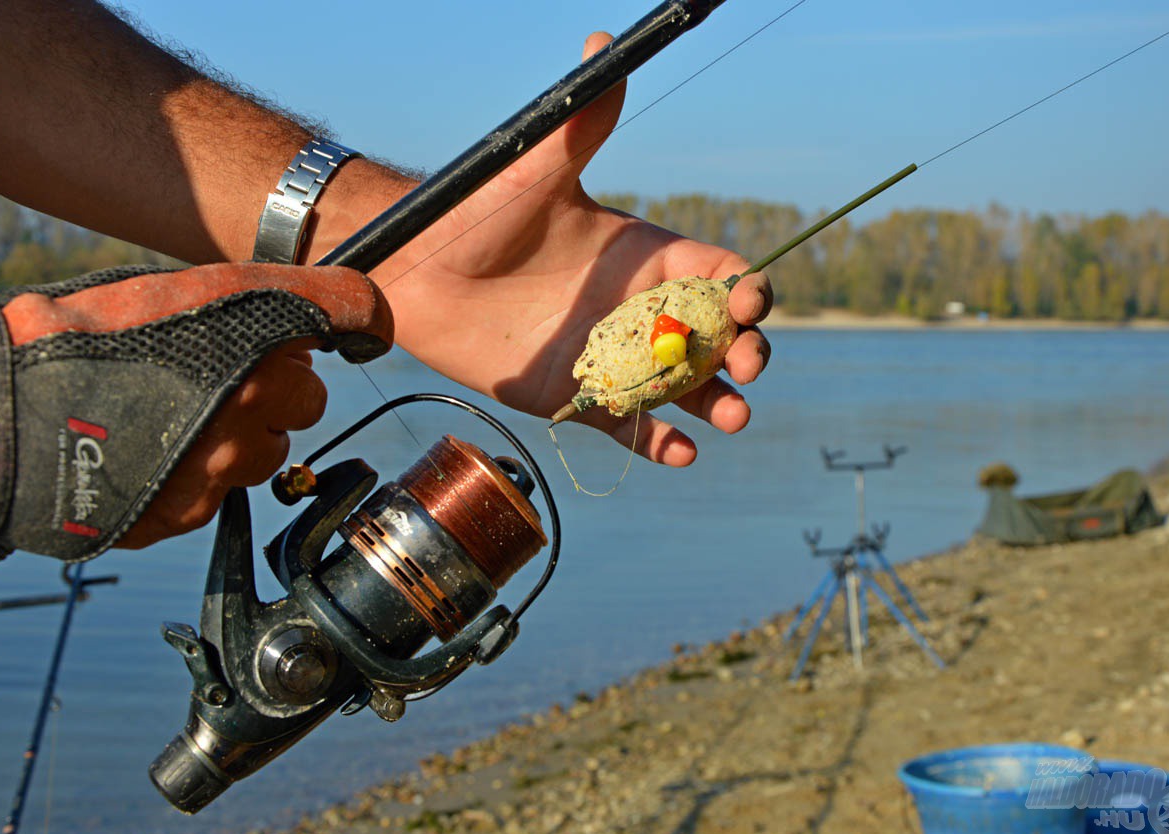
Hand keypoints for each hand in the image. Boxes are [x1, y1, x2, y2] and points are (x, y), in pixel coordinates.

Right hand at [2, 264, 391, 551]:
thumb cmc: (84, 337)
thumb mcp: (179, 289)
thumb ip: (261, 300)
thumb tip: (314, 328)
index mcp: (258, 349)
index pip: (353, 316)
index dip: (332, 322)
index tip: (326, 330)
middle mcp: (253, 411)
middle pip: (308, 400)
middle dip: (277, 389)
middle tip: (222, 374)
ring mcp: (222, 469)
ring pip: (266, 454)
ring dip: (240, 436)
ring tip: (177, 415)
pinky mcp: (189, 513)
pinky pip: (218, 492)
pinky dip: (197, 475)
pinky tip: (153, 451)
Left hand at [366, 32, 771, 466]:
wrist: (415, 273)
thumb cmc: (475, 214)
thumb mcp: (535, 170)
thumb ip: (582, 125)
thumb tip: (603, 46)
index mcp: (643, 254)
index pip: (717, 274)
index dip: (747, 290)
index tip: (753, 303)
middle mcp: (637, 309)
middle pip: (715, 337)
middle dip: (745, 352)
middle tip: (747, 368)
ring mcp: (611, 356)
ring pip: (682, 388)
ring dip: (715, 403)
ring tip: (728, 417)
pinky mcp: (578, 397)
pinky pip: (630, 426)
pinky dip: (659, 443)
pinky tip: (679, 452)